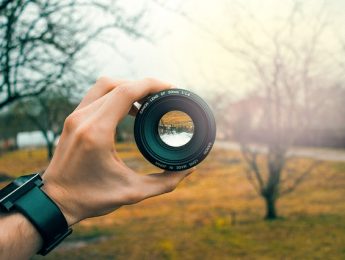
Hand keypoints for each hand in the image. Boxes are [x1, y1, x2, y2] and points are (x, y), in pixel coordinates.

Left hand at [42, 77, 194, 225]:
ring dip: (128, 87)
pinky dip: (115, 94)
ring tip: (147, 101)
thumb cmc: (90, 198)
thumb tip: (189, 171)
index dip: (151, 85)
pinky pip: (96, 95)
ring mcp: (75, 117)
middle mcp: (83, 118)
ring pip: (104, 85)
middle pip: (117, 84)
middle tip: (162, 95)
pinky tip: (129, 108)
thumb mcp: (132, 193)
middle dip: (143, 85)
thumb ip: (164, 183)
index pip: (126, 92)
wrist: (54, 201)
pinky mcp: (72, 119)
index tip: (170, 88)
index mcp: (96, 132)